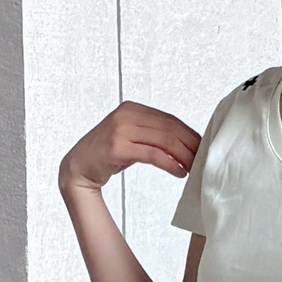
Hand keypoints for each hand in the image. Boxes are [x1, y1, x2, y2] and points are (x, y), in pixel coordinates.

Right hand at [59, 101, 200, 193]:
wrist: (78, 167)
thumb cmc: (107, 154)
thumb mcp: (131, 136)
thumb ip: (151, 133)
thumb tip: (186, 141)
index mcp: (132, 108)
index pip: (169, 119)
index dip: (190, 134)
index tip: (203, 148)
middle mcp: (126, 114)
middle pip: (169, 128)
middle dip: (190, 145)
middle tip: (203, 160)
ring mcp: (120, 130)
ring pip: (164, 140)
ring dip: (183, 156)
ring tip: (193, 168)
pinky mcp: (117, 148)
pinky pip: (152, 155)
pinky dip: (170, 164)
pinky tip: (179, 173)